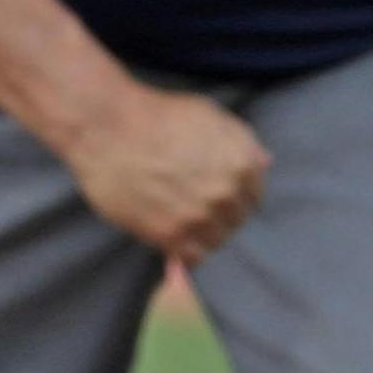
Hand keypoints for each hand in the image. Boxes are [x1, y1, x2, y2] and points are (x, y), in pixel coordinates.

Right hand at [63, 84, 270, 262]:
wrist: (107, 127)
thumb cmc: (159, 115)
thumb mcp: (212, 116)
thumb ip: (242, 141)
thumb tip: (265, 164)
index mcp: (242, 165)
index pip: (254, 197)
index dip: (236, 197)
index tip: (217, 195)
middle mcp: (226, 193)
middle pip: (236, 221)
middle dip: (220, 214)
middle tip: (194, 206)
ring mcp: (198, 216)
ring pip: (216, 241)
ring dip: (203, 234)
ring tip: (182, 220)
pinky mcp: (168, 234)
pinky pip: (192, 257)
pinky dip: (186, 252)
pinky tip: (173, 237)